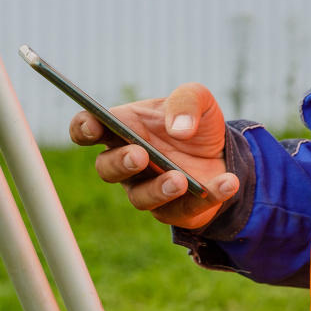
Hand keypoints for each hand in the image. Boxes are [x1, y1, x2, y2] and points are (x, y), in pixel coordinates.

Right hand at [68, 82, 239, 229]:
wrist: (224, 151)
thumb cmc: (196, 122)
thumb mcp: (198, 99)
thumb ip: (186, 101)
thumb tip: (179, 128)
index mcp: (125, 128)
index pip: (89, 129)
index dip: (83, 128)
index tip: (92, 125)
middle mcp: (129, 163)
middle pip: (106, 169)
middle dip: (120, 163)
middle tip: (140, 155)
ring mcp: (148, 189)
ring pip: (140, 198)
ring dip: (158, 189)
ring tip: (179, 180)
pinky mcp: (175, 211)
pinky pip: (185, 210)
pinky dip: (208, 196)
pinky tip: (227, 183)